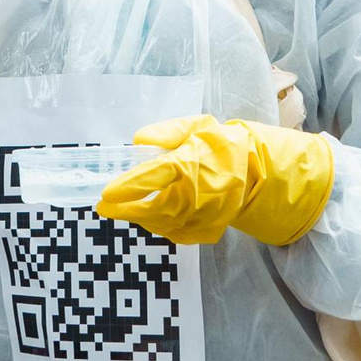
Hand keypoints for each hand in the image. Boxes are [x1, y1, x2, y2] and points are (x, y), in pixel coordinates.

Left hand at [96, 114, 334, 246]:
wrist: (256, 172)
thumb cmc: (220, 145)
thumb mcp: (196, 127)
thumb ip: (167, 132)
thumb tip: (138, 140)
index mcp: (194, 164)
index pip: (156, 176)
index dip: (131, 185)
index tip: (107, 192)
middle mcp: (199, 194)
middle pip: (155, 207)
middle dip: (127, 209)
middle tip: (104, 207)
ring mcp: (205, 216)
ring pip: (164, 224)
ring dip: (139, 219)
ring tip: (120, 210)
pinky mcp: (208, 230)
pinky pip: (176, 234)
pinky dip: (158, 228)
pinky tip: (146, 218)